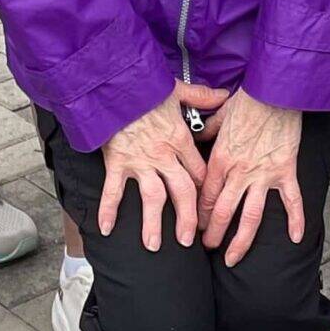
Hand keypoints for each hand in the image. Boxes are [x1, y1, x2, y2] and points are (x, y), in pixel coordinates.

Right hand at [98, 85, 220, 251]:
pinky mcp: (117, 161)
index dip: (206, 192)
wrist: (116, 85)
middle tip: (189, 241)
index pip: (199, 172)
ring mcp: (139, 161)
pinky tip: (106, 229)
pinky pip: (113, 190)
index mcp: (180, 139)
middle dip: (187, 218)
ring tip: (154, 246)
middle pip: (182, 191)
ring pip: (152, 197)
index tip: (208, 208)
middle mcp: (163, 154)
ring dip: (153, 223)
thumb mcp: (178, 90)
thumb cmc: (146, 88)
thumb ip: (202, 96)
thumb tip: (223, 94)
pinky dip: (108, 210)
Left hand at [197, 91, 305, 265]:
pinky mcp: (285, 170)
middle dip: (213, 235)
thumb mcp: (219, 115)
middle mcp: (240, 172)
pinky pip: (291, 200)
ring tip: (233, 259)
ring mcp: (263, 174)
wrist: (276, 90)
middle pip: (222, 212)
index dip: (198, 215)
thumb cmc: (249, 99)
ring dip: (241, 241)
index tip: (196, 227)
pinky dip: (295, 220)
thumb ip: (206, 131)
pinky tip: (295, 238)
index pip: (204, 196)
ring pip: (250, 216)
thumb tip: (197, 135)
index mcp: (221, 159)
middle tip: (209, 248)